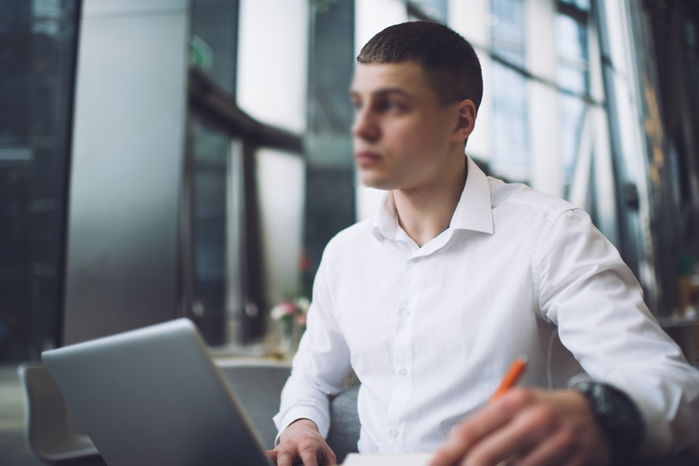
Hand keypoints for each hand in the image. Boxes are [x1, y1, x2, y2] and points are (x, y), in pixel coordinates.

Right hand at [267, 418, 336, 465]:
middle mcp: (291, 447)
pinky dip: (262, 459)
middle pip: (285, 458)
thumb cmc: (316, 447)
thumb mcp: (327, 455)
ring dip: (268, 462)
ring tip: (266, 464)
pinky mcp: (271, 455)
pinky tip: (260, 461)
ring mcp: (279, 451)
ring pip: (270, 457)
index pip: (308, 458)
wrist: (300, 430)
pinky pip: (265, 456)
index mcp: (307, 445)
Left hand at [430, 388, 610, 465]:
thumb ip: (488, 426)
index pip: (471, 430)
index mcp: (515, 401)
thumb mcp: (516, 406)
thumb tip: (453, 454)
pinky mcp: (578, 461)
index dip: (448, 453)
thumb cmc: (544, 412)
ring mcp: (559, 442)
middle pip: (487, 455)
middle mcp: (536, 419)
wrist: (596, 415)